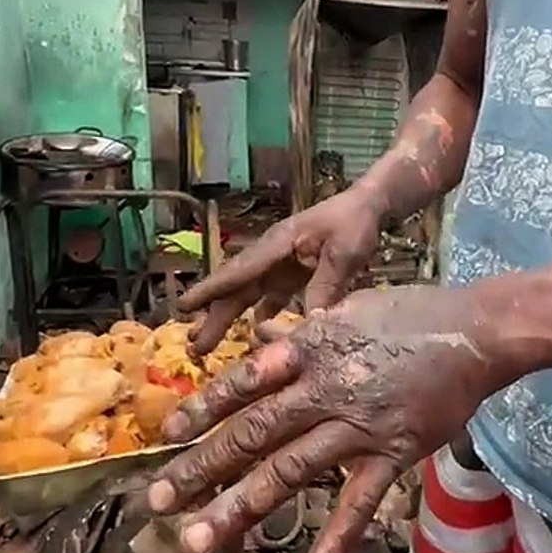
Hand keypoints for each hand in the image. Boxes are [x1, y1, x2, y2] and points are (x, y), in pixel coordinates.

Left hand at [147, 285, 507, 552]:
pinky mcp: (393, 454)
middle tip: (159, 500)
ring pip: (290, 471)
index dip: (203, 410)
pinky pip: (359, 506)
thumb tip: (263, 335)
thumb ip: (302, 331)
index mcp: (311, 350)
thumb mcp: (348, 309)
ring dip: (240, 508)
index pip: (244, 382)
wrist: (477, 333)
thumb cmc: (413, 315)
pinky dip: (335, 544)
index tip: (168, 436)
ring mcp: (358, 427)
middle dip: (202, 469)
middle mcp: (326, 389)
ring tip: (199, 539)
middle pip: (253, 433)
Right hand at [178, 188, 383, 355]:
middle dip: (213, 316)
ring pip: (248, 296)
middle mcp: (271, 256)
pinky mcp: (294, 274)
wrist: (368, 206)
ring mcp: (280, 266)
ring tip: (208, 346)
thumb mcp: (343, 254)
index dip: (211, 291)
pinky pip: (271, 298)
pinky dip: (262, 315)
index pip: (238, 271)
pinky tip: (256, 334)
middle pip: (236, 289)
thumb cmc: (353, 223)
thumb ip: (324, 286)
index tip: (183, 306)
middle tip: (193, 346)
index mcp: (276, 245)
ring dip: (229, 319)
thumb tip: (307, 324)